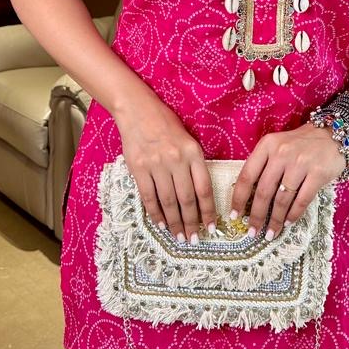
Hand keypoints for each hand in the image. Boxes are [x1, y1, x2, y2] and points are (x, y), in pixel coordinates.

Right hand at [114, 99, 215, 242]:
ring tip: (179, 236)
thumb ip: (194, 164)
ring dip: (174, 222)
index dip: (208, 211)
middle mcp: (176, 159)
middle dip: (191, 222)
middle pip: (187, 199)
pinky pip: (148, 196)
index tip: (211, 226)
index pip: (204, 188)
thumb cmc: (165, 124)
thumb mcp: (188, 139)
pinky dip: (155, 213)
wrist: (137, 110)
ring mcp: (156, 164)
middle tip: (193, 238)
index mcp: (193, 152)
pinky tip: (161, 224)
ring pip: (168, 201)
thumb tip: (200, 196)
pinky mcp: (138, 168)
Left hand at [229, 123, 346, 239]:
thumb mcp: (277, 146)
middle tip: (253, 232)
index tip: (234, 216)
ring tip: (271, 233)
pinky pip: (302, 200)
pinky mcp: (318, 173)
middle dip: (256, 216)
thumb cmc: (301, 144)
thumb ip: (264, 165)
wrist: (334, 135)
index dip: (238, 199)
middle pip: (263, 191)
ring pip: (282, 199)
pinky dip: (293, 214)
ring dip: (275, 220)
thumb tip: (248, 198)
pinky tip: (288, 223)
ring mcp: (301, 163)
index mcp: (267, 145)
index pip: (247, 176)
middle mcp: (282, 153)